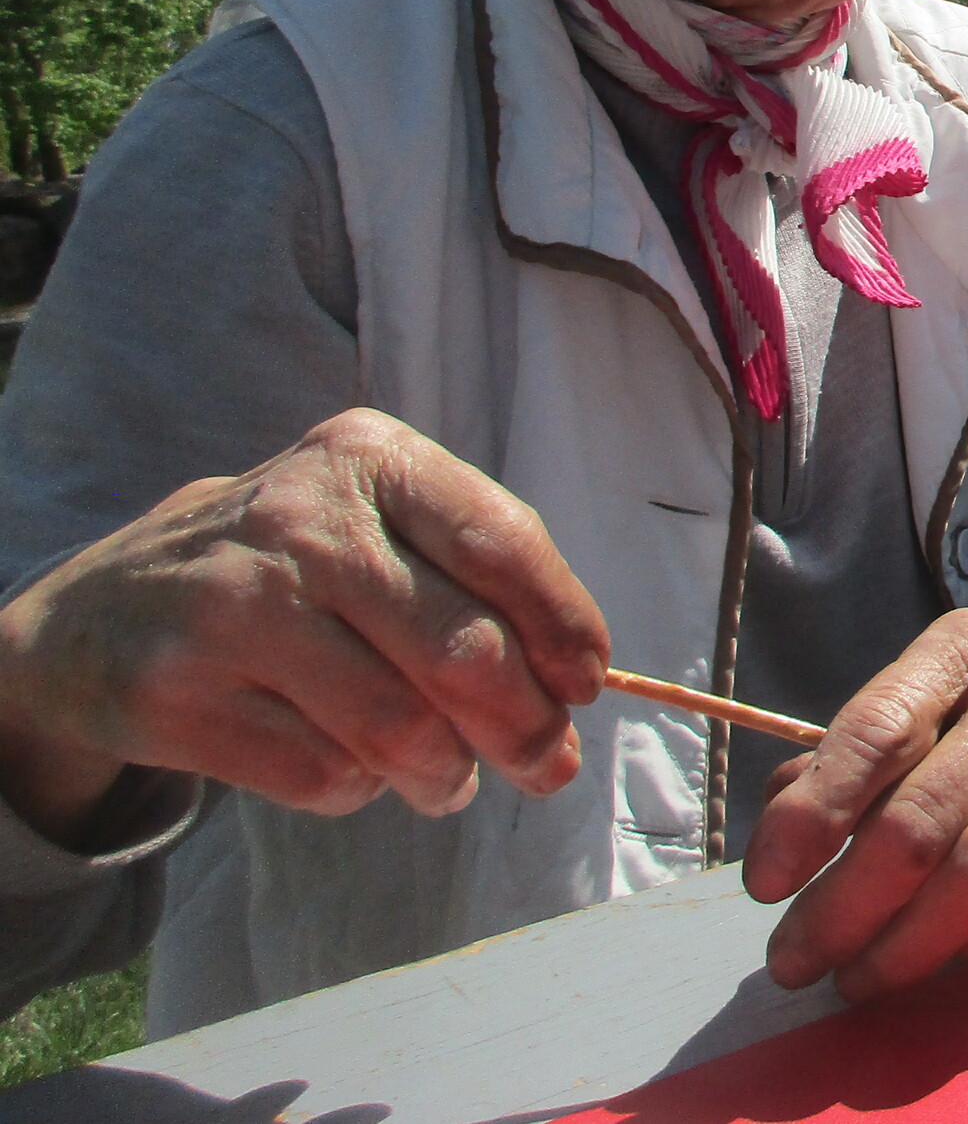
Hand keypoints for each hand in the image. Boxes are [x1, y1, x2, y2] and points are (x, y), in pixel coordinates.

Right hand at [0, 408, 608, 845]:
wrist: (102, 609)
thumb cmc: (291, 567)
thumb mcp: (378, 526)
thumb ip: (478, 593)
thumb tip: (570, 708)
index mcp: (369, 458)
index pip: (502, 542)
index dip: (564, 626)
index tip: (586, 684)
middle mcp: (301, 520)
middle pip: (461, 650)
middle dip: (525, 725)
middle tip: (545, 764)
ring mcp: (232, 607)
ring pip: (399, 728)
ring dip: (445, 772)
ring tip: (446, 776)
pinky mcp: (178, 695)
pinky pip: (322, 774)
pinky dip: (360, 789)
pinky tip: (352, 765)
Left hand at [744, 607, 967, 1001]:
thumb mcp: (909, 715)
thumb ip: (838, 767)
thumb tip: (782, 834)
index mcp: (963, 651)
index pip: (877, 731)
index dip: (812, 814)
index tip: (764, 883)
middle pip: (921, 822)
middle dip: (842, 908)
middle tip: (794, 961)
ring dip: (902, 949)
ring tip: (854, 978)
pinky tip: (941, 955)